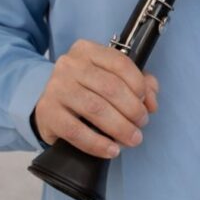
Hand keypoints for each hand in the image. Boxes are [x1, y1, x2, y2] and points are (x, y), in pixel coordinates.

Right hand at [34, 39, 158, 158]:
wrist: (49, 105)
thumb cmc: (86, 89)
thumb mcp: (110, 77)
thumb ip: (138, 83)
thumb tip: (152, 101)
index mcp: (87, 50)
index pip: (120, 63)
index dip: (139, 85)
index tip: (147, 103)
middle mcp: (69, 65)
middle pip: (110, 87)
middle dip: (133, 109)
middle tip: (142, 124)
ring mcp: (56, 88)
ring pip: (95, 109)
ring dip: (120, 127)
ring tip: (132, 138)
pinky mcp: (47, 113)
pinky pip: (76, 131)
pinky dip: (98, 143)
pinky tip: (111, 150)